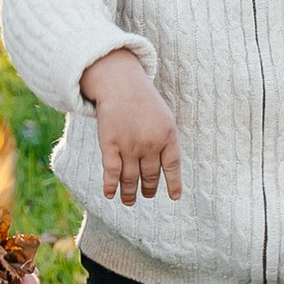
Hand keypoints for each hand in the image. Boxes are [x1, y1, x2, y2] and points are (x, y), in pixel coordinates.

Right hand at [82, 46, 180, 203]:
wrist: (120, 83)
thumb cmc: (142, 100)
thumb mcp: (163, 117)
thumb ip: (165, 140)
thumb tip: (165, 166)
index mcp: (167, 136)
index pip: (172, 166)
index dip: (173, 183)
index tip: (174, 197)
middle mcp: (150, 144)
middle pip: (150, 175)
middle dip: (147, 189)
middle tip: (145, 196)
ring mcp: (130, 145)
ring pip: (130, 178)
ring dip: (129, 192)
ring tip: (129, 201)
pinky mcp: (110, 144)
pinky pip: (111, 171)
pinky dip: (111, 185)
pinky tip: (109, 194)